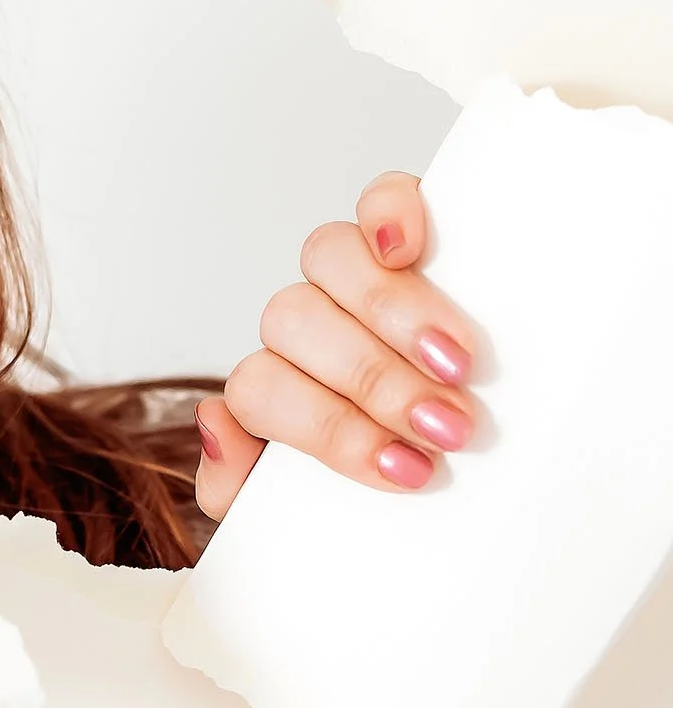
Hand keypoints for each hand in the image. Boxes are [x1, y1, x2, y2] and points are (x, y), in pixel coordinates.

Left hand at [195, 171, 482, 522]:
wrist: (492, 450)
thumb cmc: (394, 483)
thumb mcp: (317, 509)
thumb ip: (240, 486)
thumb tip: (214, 426)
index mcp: (276, 387)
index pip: (258, 391)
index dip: (327, 429)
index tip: (404, 469)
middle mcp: (302, 324)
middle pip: (296, 324)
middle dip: (377, 382)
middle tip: (448, 428)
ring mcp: (349, 270)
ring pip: (329, 259)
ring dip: (394, 316)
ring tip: (458, 367)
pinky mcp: (401, 225)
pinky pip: (381, 198)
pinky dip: (391, 213)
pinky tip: (409, 248)